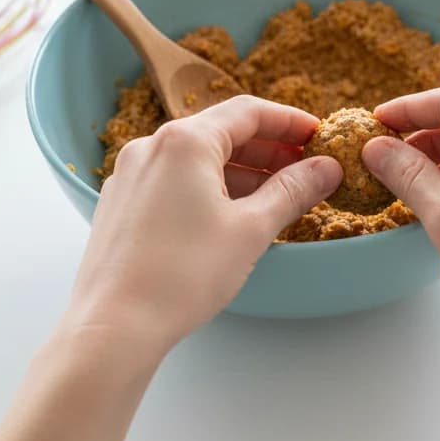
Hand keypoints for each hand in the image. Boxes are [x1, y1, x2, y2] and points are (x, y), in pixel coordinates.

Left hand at [65, 95, 341, 356]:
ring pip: (198, 158)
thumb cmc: (182, 275)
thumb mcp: (251, 229)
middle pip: (222, 131)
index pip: (248, 112)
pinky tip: (232, 214)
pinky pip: (175, 179)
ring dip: (241, 169)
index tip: (319, 134)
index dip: (289, 120)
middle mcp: (152, 147)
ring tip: (277, 194)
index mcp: (185, 141)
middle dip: (268, 148)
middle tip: (305, 167)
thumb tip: (328, 167)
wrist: (111, 329)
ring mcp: (131, 174)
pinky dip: (210, 186)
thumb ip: (293, 190)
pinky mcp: (120, 203)